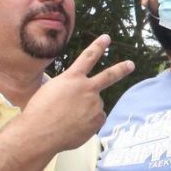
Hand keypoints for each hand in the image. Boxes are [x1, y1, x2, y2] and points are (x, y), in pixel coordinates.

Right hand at [22, 34, 134, 152]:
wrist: (39, 133)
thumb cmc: (39, 111)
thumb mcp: (51, 89)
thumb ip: (69, 88)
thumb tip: (79, 97)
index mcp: (72, 78)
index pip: (88, 57)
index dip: (98, 46)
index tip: (106, 38)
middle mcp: (86, 88)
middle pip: (109, 75)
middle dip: (121, 69)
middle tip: (131, 64)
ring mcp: (94, 104)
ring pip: (95, 105)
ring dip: (85, 110)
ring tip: (67, 118)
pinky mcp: (97, 120)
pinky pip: (95, 119)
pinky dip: (87, 123)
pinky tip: (74, 127)